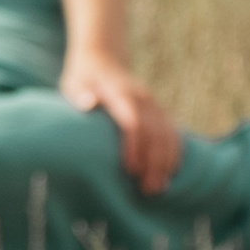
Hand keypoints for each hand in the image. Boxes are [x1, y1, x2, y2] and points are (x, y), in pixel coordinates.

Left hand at [59, 51, 181, 196]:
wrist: (103, 58)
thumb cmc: (83, 77)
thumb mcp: (74, 82)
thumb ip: (80, 93)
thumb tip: (88, 103)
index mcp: (120, 92)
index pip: (133, 121)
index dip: (135, 146)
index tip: (131, 170)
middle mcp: (142, 98)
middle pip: (155, 133)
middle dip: (154, 162)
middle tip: (147, 190)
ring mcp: (154, 104)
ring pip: (168, 135)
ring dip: (166, 162)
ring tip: (158, 189)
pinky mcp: (160, 111)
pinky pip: (174, 133)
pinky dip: (174, 153)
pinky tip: (171, 174)